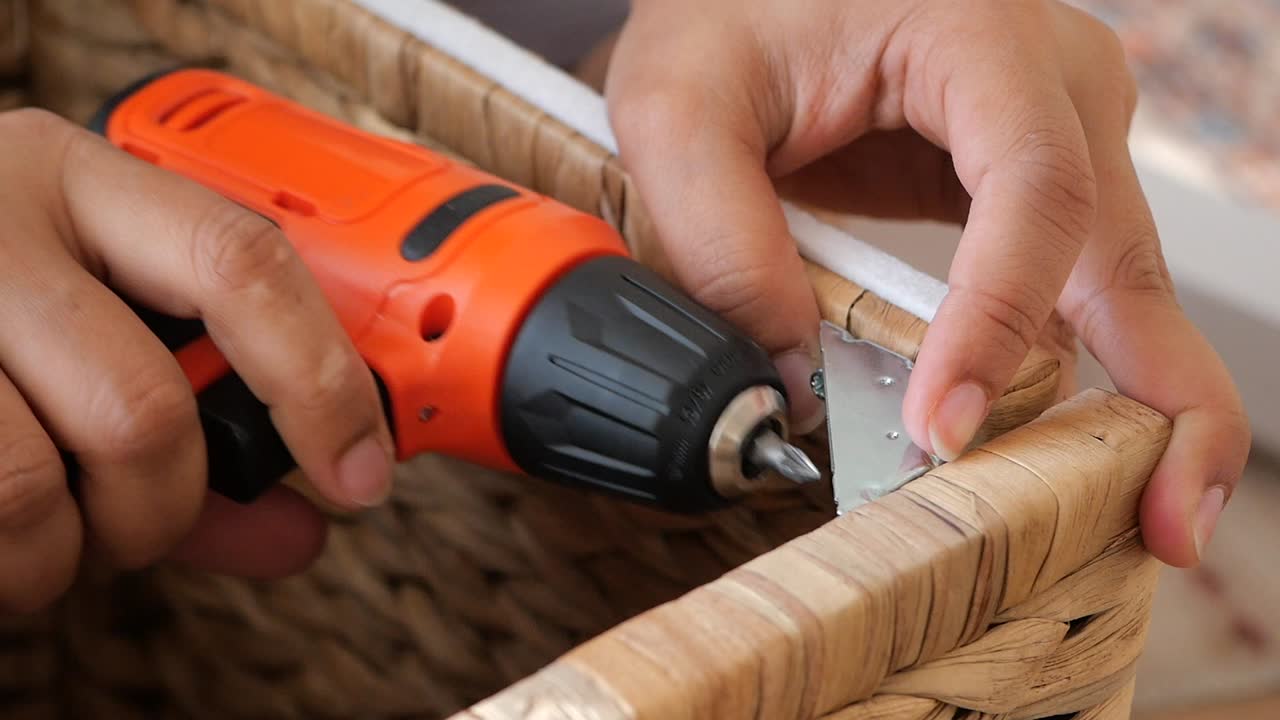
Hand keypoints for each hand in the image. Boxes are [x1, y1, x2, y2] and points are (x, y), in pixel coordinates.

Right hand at [0, 108, 394, 612]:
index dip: (319, 382)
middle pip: (142, 410)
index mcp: (76, 180)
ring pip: (30, 489)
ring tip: (48, 531)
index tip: (358, 474)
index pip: (241, 263)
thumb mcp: (92, 330)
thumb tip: (306, 528)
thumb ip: (201, 429)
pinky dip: (6, 562)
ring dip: (64, 551)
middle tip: (138, 521)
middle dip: (163, 508)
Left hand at [603, 0, 1249, 566]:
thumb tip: (787, 377)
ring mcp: (1057, 137)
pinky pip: (1070, 291)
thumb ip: (717, 238)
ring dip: (1135, 402)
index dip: (998, 319)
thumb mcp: (681, 108)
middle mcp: (1052, 85)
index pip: (1032, 188)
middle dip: (1161, 393)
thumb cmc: (727, 12)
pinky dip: (1082, 375)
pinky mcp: (1030, 190)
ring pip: (1117, 285)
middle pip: (1122, 253)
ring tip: (1147, 513)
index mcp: (981, 34)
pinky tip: (1084, 453)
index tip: (942, 425)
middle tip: (1165, 517)